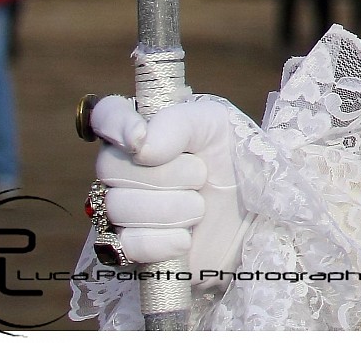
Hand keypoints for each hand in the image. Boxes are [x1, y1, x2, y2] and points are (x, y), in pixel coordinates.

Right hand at [90, 95, 244, 278]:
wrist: (253, 213)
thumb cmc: (234, 161)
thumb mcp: (218, 125)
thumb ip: (180, 122)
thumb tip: (141, 148)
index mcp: (145, 128)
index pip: (107, 114)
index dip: (115, 125)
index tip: (140, 141)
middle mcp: (125, 166)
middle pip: (109, 166)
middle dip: (163, 174)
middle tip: (199, 175)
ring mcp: (122, 207)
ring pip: (117, 207)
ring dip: (171, 208)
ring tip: (199, 206)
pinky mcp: (130, 246)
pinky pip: (126, 244)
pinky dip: (163, 241)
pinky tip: (185, 237)